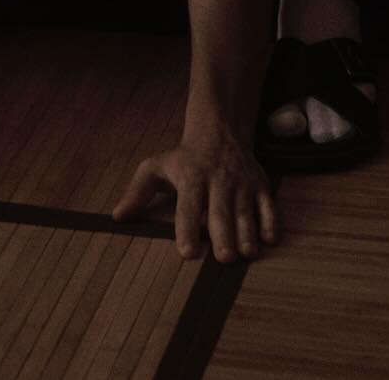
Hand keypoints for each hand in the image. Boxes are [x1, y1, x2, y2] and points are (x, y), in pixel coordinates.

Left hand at [113, 126, 278, 262]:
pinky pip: (268, 206)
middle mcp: (217, 180)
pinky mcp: (260, 185)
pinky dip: (270, 223)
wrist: (217, 131)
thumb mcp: (155, 167)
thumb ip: (137, 192)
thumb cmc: (183, 158)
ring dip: (246, 234)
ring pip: (245, 211)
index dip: (186, 229)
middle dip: (223, 235)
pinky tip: (268, 240)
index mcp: (190, 177)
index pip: (187, 206)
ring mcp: (241, 183)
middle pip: (220, 211)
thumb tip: (117, 217)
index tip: (187, 253)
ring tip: (245, 254)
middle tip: (223, 258)